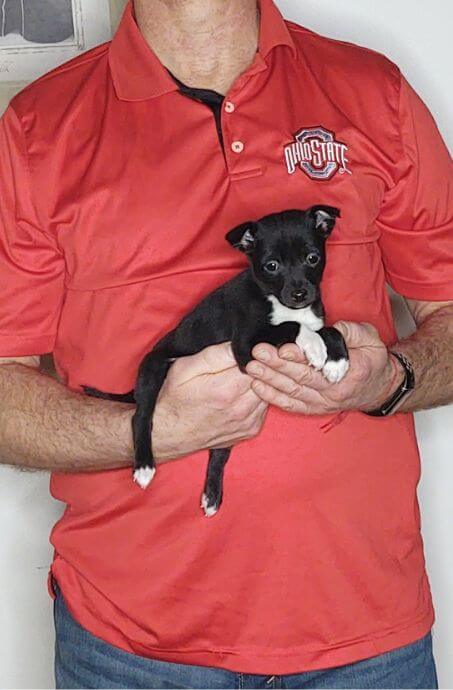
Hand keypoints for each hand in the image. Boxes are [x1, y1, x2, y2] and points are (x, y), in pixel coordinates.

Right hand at [153, 342, 267, 460]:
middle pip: (267, 378)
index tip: (247, 352)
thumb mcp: (185, 368)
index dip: (255, 354)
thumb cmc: (174, 399)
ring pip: (269, 392)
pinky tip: (240, 395)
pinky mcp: (251, 430)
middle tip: (245, 363)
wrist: (169, 434)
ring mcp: (248, 422)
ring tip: (238, 380)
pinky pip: (264, 407)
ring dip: (259, 383)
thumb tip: (240, 344)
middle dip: (260, 368)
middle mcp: (241, 409)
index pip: (259, 363)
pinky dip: (257, 398)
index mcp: (227, 390)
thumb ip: (216, 354)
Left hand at [245, 321, 403, 414]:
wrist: (379, 388)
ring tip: (251, 367)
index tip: (283, 348)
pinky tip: (257, 386)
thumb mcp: (370, 339)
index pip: (319, 366)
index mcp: (348, 374)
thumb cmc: (372, 360)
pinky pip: (290, 404)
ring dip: (269, 380)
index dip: (299, 358)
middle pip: (300, 379)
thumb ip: (350, 332)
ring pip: (291, 393)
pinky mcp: (314, 408)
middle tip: (258, 352)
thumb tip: (328, 328)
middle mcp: (333, 392)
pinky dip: (272, 397)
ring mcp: (322, 402)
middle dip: (276, 365)